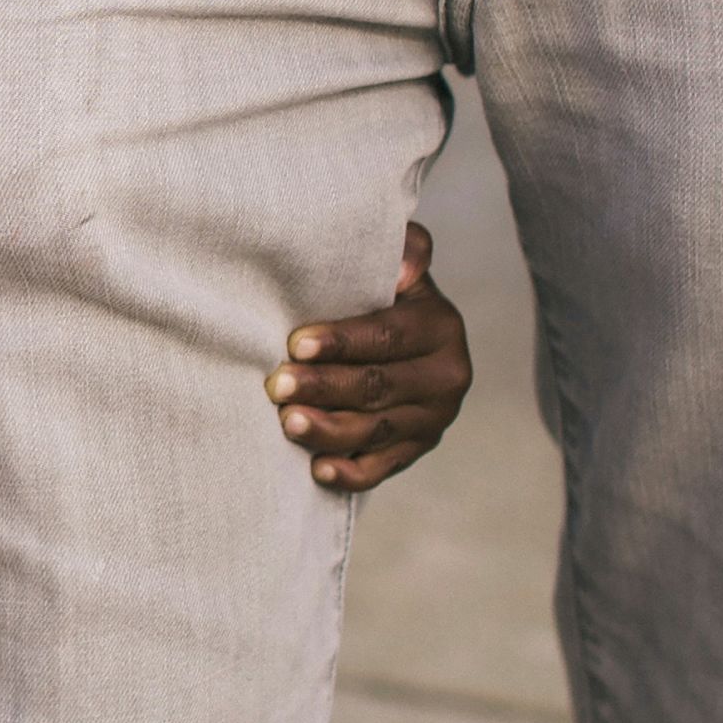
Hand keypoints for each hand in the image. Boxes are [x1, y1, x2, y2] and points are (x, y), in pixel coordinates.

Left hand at [266, 222, 471, 489]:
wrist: (407, 341)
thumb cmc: (384, 295)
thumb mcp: (399, 264)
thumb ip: (406, 249)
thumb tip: (402, 269)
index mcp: (441, 327)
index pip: (387, 337)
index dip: (341, 342)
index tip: (295, 344)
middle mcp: (447, 377)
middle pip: (378, 387)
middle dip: (323, 387)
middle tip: (276, 385)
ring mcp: (433, 419)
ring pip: (376, 430)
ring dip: (328, 430)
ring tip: (287, 422)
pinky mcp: (417, 450)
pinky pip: (383, 469)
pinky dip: (351, 473)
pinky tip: (317, 469)